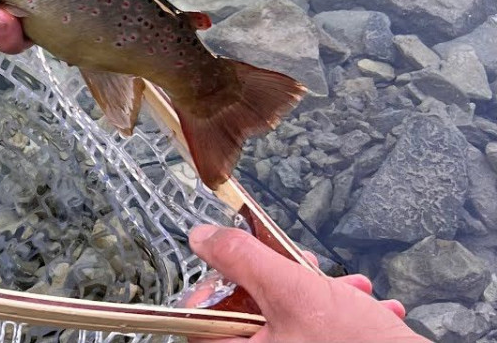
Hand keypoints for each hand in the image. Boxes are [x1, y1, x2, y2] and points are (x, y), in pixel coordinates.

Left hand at [185, 225, 427, 342]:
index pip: (202, 317)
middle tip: (306, 267)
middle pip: (251, 312)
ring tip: (352, 289)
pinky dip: (343, 314)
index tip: (241, 260)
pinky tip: (369, 307)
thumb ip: (244, 259)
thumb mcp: (293, 290)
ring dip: (323, 293)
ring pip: (291, 317)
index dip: (219, 282)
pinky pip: (320, 332)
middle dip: (285, 279)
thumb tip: (203, 238)